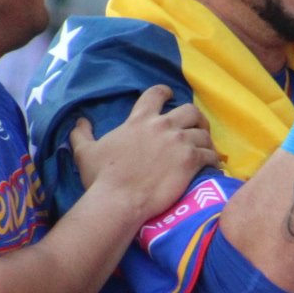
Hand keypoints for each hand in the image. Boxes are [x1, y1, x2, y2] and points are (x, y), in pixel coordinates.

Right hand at [68, 84, 217, 218]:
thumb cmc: (101, 177)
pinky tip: (214, 166)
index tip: (171, 96)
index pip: (156, 94)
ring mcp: (179, 142)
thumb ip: (82, 134)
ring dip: (206, 140)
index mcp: (139, 120)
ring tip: (206, 149)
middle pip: (190, 110)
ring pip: (203, 133)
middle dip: (196, 117)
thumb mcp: (85, 152)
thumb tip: (80, 121)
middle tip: (196, 127)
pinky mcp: (191, 160)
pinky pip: (210, 154)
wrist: (119, 200)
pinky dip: (213, 159)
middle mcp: (162, 126)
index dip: (165, 92)